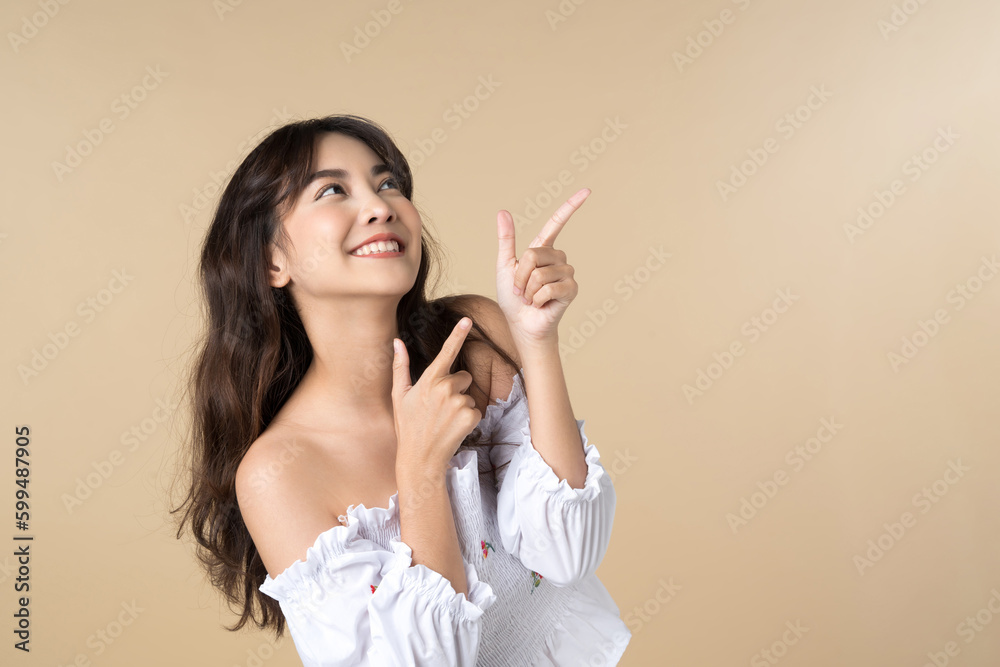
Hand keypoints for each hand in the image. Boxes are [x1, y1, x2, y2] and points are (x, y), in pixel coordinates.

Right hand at [391, 318, 481, 473]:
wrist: (420, 459)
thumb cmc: (408, 427)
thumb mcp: (399, 396)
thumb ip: (400, 367)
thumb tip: (397, 342)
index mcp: (428, 380)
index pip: (446, 352)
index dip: (458, 334)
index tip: (468, 320)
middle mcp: (445, 388)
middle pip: (463, 376)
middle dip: (456, 388)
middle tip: (440, 407)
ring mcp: (459, 402)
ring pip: (469, 395)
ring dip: (461, 406)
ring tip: (444, 420)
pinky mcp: (470, 416)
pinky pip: (476, 410)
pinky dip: (468, 419)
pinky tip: (453, 428)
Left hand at [496, 188, 588, 344]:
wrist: (521, 323)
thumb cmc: (513, 298)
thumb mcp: (505, 266)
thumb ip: (506, 239)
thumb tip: (503, 212)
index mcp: (543, 250)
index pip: (557, 223)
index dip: (571, 207)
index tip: (587, 191)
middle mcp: (558, 258)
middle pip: (534, 254)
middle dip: (520, 275)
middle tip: (521, 289)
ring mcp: (567, 273)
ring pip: (540, 273)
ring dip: (527, 290)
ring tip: (530, 298)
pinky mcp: (571, 289)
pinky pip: (549, 288)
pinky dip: (537, 299)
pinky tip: (540, 304)